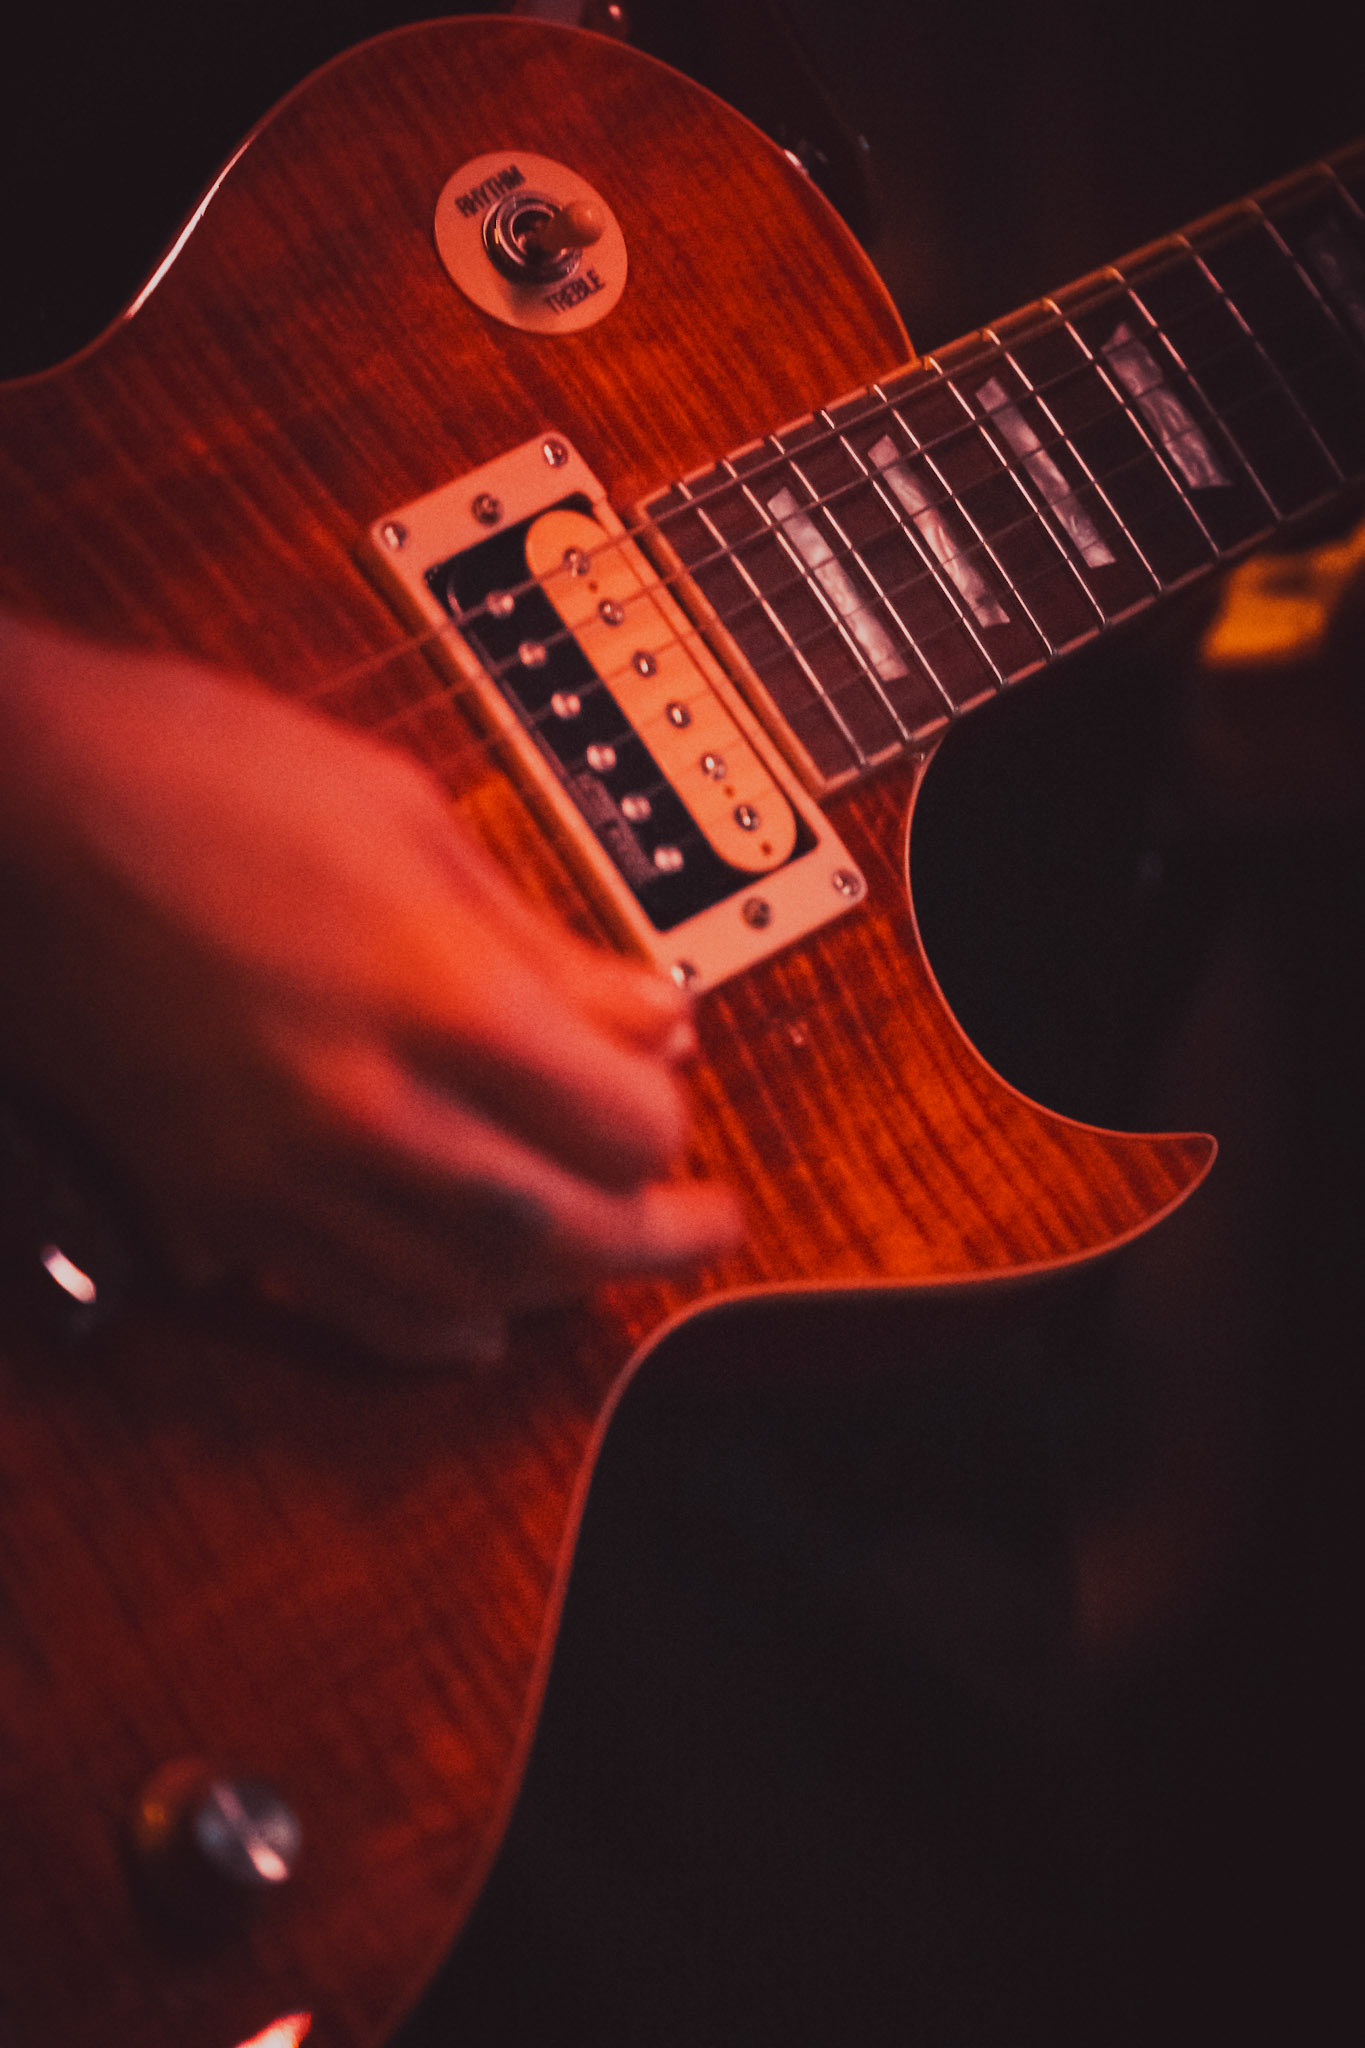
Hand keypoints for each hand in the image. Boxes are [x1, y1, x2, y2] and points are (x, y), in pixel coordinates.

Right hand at [0, 613, 742, 1362]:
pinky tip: (472, 1327)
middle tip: (704, 1222)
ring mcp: (280, 1171)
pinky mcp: (214, 1198)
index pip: (619, 1123)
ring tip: (607, 1261)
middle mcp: (365, 1107)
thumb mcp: (407, 816)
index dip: (667, 1119)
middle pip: (564, 1232)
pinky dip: (427, 1330)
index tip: (668, 1090)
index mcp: (435, 992)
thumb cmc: (195, 773)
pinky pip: (341, 1307)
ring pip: (465, 1291)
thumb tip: (651, 1015)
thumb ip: (542, 940)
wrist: (11, 809)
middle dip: (658, 1236)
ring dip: (559, 1290)